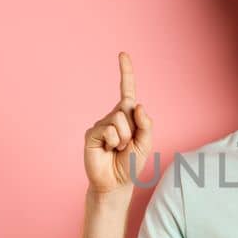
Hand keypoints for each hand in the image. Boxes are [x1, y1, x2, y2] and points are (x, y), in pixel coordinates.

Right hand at [84, 52, 153, 194]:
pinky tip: (108, 150)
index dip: (126, 72)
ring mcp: (102, 124)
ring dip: (124, 138)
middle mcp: (114, 116)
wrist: (116, 183)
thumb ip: (146, 124)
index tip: (122, 53)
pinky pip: (108, 130)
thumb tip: (138, 105)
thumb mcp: (146, 144)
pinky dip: (113, 142)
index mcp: (128, 116)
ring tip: (118, 149)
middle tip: (127, 145)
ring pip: (119, 120)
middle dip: (133, 129)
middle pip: (127, 108)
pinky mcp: (92, 133)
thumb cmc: (131, 163)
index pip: (126, 90)